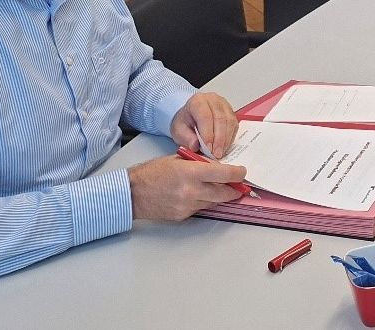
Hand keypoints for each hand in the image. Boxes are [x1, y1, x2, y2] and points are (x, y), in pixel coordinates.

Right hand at [127, 155, 246, 220]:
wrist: (132, 194)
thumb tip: (217, 165)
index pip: (223, 174)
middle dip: (234, 189)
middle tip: (238, 185)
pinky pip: (201, 208)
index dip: (237, 174)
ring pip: (214, 202)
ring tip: (218, 188)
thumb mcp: (176, 160)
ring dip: (219, 196)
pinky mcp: (183, 216)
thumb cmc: (151, 173)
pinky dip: (203, 201)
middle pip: (224, 193)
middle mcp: (191, 191)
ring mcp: (188, 205)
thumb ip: (198, 163)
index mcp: (190, 172)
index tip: (242, 172)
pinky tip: (198, 195)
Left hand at [170, 92, 238, 156]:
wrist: (190, 116)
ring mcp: (224, 104)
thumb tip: (195, 145)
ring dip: (226, 140)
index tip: (208, 149)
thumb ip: (186, 138)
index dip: (208, 134)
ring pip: (229, 122)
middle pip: (220, 119)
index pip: (205, 116)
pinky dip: (230, 138)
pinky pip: (234, 125)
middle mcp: (212, 100)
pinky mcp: (231, 112)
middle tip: (216, 154)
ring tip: (220, 153)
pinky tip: (224, 146)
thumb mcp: (179, 131)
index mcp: (197, 101)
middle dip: (219, 140)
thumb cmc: (185, 122)